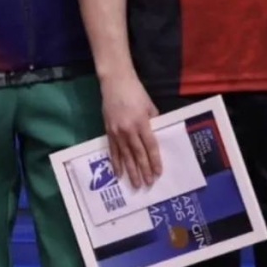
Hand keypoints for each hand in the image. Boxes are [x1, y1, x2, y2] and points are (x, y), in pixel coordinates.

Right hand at [100, 73, 161, 188]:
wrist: (115, 82)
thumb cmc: (136, 92)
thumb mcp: (150, 106)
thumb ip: (153, 122)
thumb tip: (155, 136)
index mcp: (142, 122)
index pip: (150, 146)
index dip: (155, 161)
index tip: (158, 173)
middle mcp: (129, 129)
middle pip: (138, 154)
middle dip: (143, 170)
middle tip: (148, 184)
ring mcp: (117, 131)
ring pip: (125, 155)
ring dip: (131, 171)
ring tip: (135, 184)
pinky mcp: (108, 130)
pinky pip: (113, 150)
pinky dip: (116, 162)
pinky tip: (119, 173)